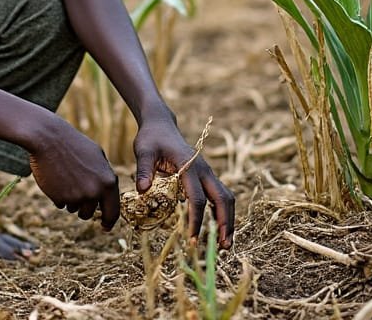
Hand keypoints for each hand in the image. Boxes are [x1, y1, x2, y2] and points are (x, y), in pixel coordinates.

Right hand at [28, 117, 119, 228]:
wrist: (48, 138)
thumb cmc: (74, 144)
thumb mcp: (97, 157)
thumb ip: (105, 178)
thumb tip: (108, 198)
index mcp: (108, 182)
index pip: (113, 212)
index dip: (109, 221)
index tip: (105, 226)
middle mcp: (95, 192)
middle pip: (89, 213)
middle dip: (83, 207)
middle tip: (75, 189)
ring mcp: (77, 197)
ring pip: (74, 209)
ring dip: (70, 200)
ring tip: (65, 178)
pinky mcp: (60, 198)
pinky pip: (61, 204)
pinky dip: (58, 196)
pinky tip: (56, 179)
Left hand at [133, 113, 235, 248]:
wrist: (160, 125)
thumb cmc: (151, 138)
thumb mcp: (143, 151)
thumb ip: (143, 170)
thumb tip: (143, 191)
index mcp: (189, 166)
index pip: (197, 198)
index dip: (196, 220)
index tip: (191, 239)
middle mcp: (203, 170)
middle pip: (223, 198)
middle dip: (225, 223)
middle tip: (224, 247)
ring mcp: (207, 172)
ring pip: (226, 197)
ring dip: (228, 219)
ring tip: (226, 243)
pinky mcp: (205, 176)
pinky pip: (220, 195)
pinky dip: (222, 212)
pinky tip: (218, 228)